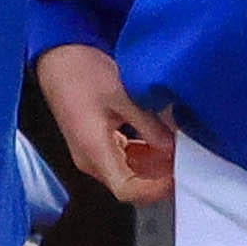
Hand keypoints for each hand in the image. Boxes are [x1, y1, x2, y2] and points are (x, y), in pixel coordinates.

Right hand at [31, 43, 170, 206]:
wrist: (60, 55)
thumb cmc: (82, 71)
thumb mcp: (122, 95)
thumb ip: (148, 125)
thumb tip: (171, 147)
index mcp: (93, 151)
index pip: (127, 190)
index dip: (156, 189)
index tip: (179, 177)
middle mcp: (90, 158)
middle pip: (130, 185)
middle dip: (160, 178)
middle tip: (186, 162)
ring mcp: (93, 152)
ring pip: (129, 174)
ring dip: (155, 167)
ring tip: (178, 150)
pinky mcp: (98, 143)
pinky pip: (125, 159)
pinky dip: (146, 155)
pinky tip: (162, 140)